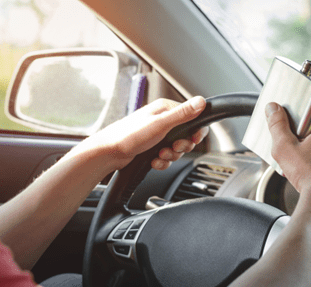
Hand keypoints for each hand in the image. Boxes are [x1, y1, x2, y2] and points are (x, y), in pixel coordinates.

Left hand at [82, 96, 208, 170]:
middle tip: (173, 148)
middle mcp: (162, 120)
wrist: (109, 153)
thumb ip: (183, 114)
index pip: (192, 117)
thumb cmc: (129, 135)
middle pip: (186, 136)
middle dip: (181, 146)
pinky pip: (166, 157)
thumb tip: (201, 102)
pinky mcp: (152, 147)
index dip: (195, 131)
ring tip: (159, 155)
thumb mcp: (160, 124)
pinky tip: (154, 161)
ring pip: (177, 149)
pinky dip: (162, 162)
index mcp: (165, 109)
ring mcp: (157, 135)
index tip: (193, 139)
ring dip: (170, 155)